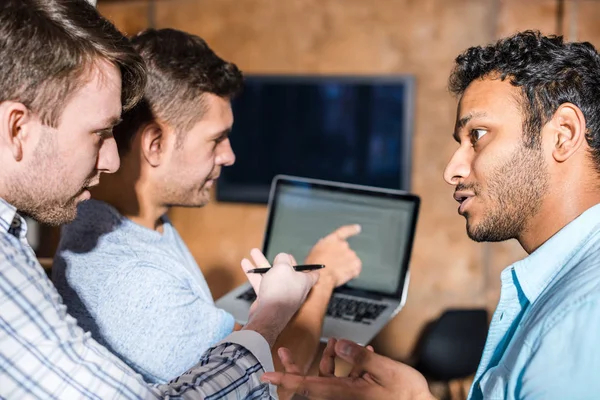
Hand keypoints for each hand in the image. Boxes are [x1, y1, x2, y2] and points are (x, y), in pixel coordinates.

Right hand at [241, 249, 318, 345]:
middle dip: (280, 261)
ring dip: (262, 263)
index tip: (314, 266)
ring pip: (271, 275)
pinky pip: (262, 283)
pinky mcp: (269, 299)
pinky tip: (245, 264)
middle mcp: (294, 288)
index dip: (313, 268)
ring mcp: (280, 294)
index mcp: (304, 281)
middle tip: (277, 254)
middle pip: (288, 271)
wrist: (268, 314)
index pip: (313, 275)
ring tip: (253, 252)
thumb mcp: (283, 267)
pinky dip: (254, 274)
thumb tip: (282, 258)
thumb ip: (283, 259)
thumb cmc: (280, 290)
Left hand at [262, 339, 433, 399]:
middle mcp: (341, 397)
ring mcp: (348, 396)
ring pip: (326, 378)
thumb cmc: (406, 394)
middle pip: (310, 383)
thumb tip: (340, 344)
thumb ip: (360, 356)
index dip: (286, 379)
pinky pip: (343, 379)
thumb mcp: (385, 371)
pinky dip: (347, 365)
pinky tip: (362, 352)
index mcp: (344, 394)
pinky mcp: (356, 394)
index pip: (306, 386)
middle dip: (296, 366)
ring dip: (327, 359)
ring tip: (335, 341)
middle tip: (283, 350)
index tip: (266, 375)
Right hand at [305, 224, 361, 286]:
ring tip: (338, 272)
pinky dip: (353, 272)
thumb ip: (324, 246)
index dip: (351, 229)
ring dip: (347, 265)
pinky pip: (356, 268)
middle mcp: (343, 245)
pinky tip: (344, 276)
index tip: (357, 228)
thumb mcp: (315, 252)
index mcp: (332, 240)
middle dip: (342, 257)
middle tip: (335, 266)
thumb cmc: (314, 266)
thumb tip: (326, 245)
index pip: (344, 231)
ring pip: (351, 260)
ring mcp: (350, 254)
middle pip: (346, 250)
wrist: (321, 277)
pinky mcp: (356, 264)